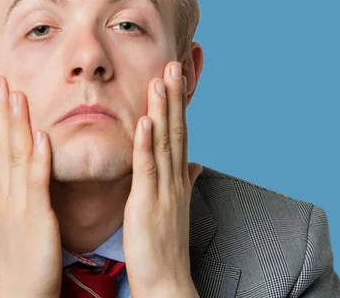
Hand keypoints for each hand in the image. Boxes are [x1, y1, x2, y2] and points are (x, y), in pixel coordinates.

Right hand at [0, 75, 61, 297]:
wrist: (20, 293)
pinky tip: (42, 137)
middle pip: (0, 145)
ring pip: (15, 157)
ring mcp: (18, 205)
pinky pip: (36, 185)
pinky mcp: (35, 219)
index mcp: (1, 193)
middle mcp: (5, 194)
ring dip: (16, 124)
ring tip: (16, 94)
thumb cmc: (18, 257)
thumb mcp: (4, 220)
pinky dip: (38, 160)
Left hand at [123, 62, 202, 297]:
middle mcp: (175, 179)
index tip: (178, 77)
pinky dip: (146, 144)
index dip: (179, 104)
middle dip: (176, 96)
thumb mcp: (176, 206)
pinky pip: (147, 169)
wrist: (167, 282)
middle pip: (176, 130)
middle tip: (175, 63)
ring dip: (163, 110)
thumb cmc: (165, 245)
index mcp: (178, 178)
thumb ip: (184, 180)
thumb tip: (195, 163)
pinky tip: (143, 121)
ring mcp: (164, 190)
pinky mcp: (147, 204)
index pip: (180, 133)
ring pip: (164, 143)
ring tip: (162, 80)